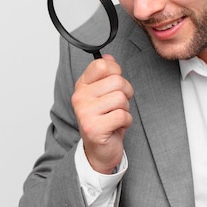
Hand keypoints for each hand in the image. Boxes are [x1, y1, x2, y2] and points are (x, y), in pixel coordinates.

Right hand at [72, 54, 133, 173]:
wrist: (99, 150)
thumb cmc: (103, 120)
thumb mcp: (102, 94)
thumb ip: (105, 75)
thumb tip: (109, 57)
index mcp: (82, 85)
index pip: (101, 65)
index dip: (116, 71)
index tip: (115, 83)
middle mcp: (80, 97)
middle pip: (117, 81)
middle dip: (126, 93)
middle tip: (118, 105)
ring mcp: (85, 112)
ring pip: (121, 98)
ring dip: (125, 109)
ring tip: (115, 116)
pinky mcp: (94, 128)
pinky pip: (122, 115)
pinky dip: (126, 122)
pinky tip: (116, 126)